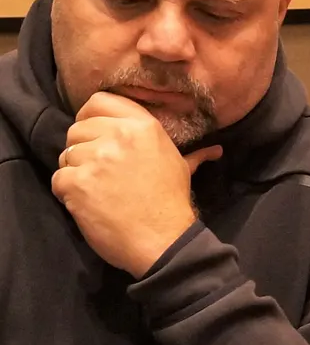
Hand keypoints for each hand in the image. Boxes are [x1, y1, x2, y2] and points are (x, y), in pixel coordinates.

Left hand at [51, 92, 221, 275]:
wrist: (163, 242)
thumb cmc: (172, 205)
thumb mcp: (181, 170)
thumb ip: (189, 154)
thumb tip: (216, 150)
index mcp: (143, 127)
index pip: (99, 102)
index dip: (91, 117)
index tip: (96, 135)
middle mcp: (118, 136)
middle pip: (77, 129)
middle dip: (83, 149)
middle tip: (100, 173)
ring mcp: (95, 159)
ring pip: (65, 155)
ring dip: (75, 173)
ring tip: (97, 191)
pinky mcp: (77, 183)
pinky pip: (58, 179)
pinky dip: (68, 193)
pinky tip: (89, 204)